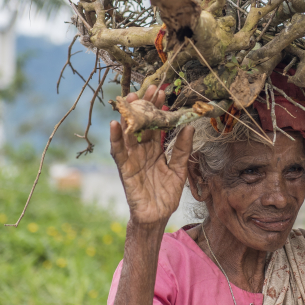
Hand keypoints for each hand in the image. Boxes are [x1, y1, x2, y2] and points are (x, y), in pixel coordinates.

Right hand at [110, 86, 194, 226]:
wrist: (156, 216)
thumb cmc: (166, 194)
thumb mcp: (179, 169)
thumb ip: (182, 149)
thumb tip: (189, 127)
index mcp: (155, 150)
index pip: (156, 125)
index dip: (158, 109)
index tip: (163, 92)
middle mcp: (142, 151)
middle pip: (142, 125)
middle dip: (145, 106)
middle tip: (150, 87)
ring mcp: (132, 159)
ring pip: (129, 133)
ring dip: (129, 116)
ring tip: (131, 98)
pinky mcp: (124, 169)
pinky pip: (118, 152)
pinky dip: (116, 138)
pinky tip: (115, 124)